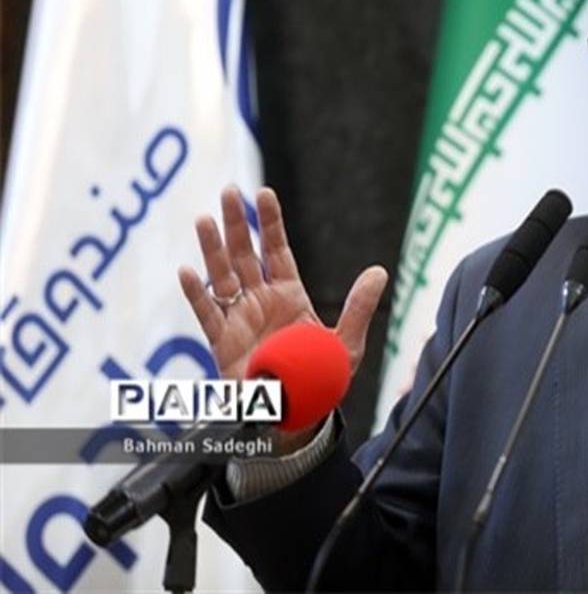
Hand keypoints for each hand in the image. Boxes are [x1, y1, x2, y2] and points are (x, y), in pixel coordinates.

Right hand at [178, 186, 387, 448]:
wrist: (297, 417)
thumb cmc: (320, 380)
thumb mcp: (347, 343)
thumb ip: (359, 307)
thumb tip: (380, 271)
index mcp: (289, 295)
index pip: (276, 250)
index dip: (269, 223)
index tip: (262, 193)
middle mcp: (261, 301)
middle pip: (245, 254)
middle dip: (237, 224)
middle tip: (228, 191)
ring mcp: (239, 319)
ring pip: (222, 276)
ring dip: (213, 249)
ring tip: (205, 219)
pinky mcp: (222, 343)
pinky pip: (207, 315)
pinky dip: (196, 294)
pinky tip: (187, 272)